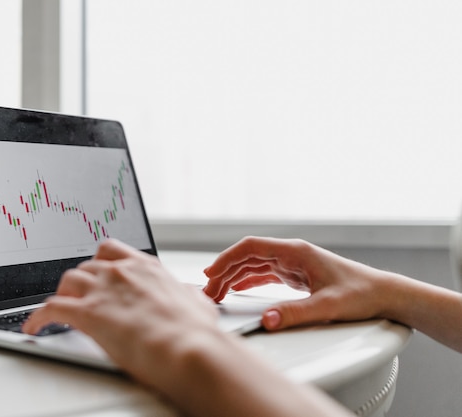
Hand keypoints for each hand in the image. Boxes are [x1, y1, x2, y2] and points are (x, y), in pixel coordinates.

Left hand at [22, 239, 219, 383]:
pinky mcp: (87, 313)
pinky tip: (35, 325)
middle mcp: (120, 272)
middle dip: (82, 281)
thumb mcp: (196, 303)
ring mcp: (102, 290)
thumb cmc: (195, 330)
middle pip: (87, 266)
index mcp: (145, 267)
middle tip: (81, 296)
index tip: (98, 271)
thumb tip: (190, 297)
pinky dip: (39, 317)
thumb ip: (187, 295)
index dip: (101, 262)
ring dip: (63, 293)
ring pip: (68, 280)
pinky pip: (51, 308)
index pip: (112, 250)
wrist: (188, 347)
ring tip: (63, 307)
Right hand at [203, 236, 389, 329]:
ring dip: (233, 277)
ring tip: (216, 292)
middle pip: (247, 256)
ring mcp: (292, 264)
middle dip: (225, 271)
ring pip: (253, 265)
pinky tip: (236, 289)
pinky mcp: (294, 275)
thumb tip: (266, 320)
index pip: (251, 247)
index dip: (227, 258)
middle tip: (208, 290)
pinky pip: (263, 274)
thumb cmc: (361, 293)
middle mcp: (290, 254)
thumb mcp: (328, 306)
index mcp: (295, 252)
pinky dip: (246, 281)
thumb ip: (295, 313)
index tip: (211, 273)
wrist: (382, 293)